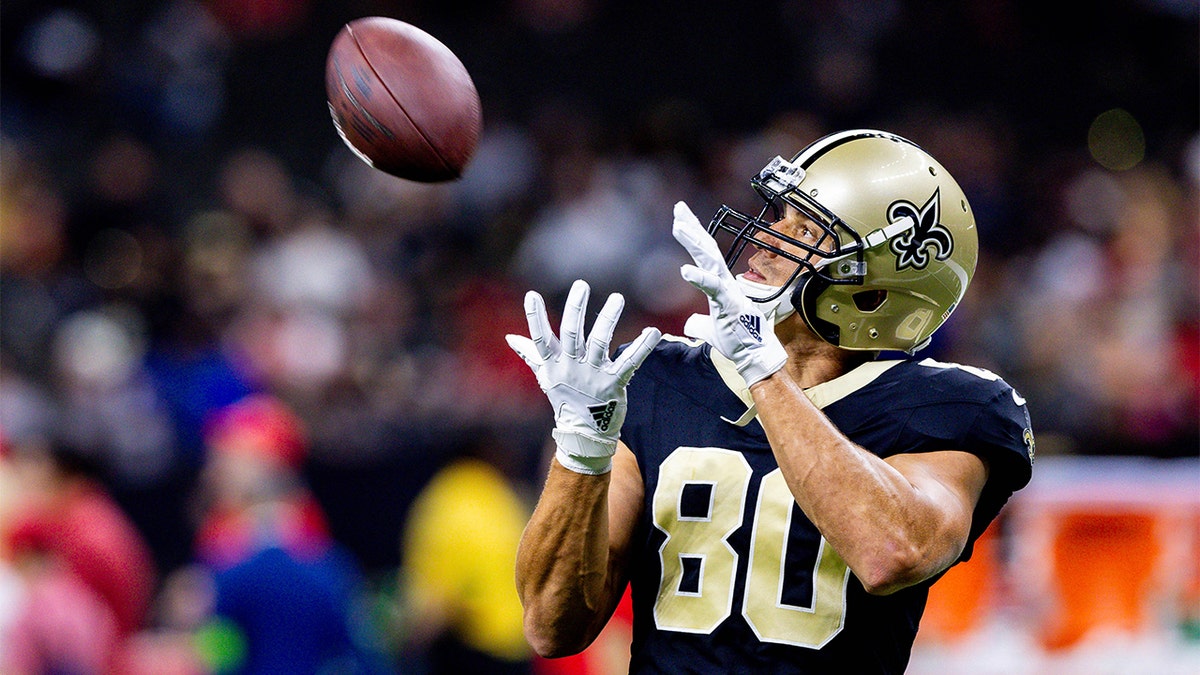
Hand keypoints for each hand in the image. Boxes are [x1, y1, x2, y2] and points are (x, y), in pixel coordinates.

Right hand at [507, 280, 660, 473]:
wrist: (584, 433)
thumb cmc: (565, 399)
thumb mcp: (546, 376)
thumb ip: (531, 354)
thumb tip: (510, 338)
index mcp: (554, 364)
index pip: (541, 338)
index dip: (535, 318)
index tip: (531, 295)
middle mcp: (572, 367)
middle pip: (572, 334)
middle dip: (575, 309)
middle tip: (581, 285)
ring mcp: (594, 375)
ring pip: (600, 342)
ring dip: (608, 319)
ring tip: (617, 298)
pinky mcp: (615, 383)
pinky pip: (630, 362)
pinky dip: (642, 346)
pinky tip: (653, 331)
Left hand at [672, 201, 786, 385]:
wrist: (754, 355)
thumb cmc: (736, 340)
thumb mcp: (710, 330)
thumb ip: (698, 323)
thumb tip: (689, 324)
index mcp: (719, 284)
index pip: (705, 254)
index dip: (694, 235)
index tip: (680, 218)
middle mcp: (724, 282)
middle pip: (707, 248)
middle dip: (693, 227)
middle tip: (679, 208)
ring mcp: (727, 290)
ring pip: (710, 260)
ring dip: (694, 242)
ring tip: (678, 226)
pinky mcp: (728, 304)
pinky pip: (713, 288)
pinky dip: (699, 278)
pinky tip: (684, 270)